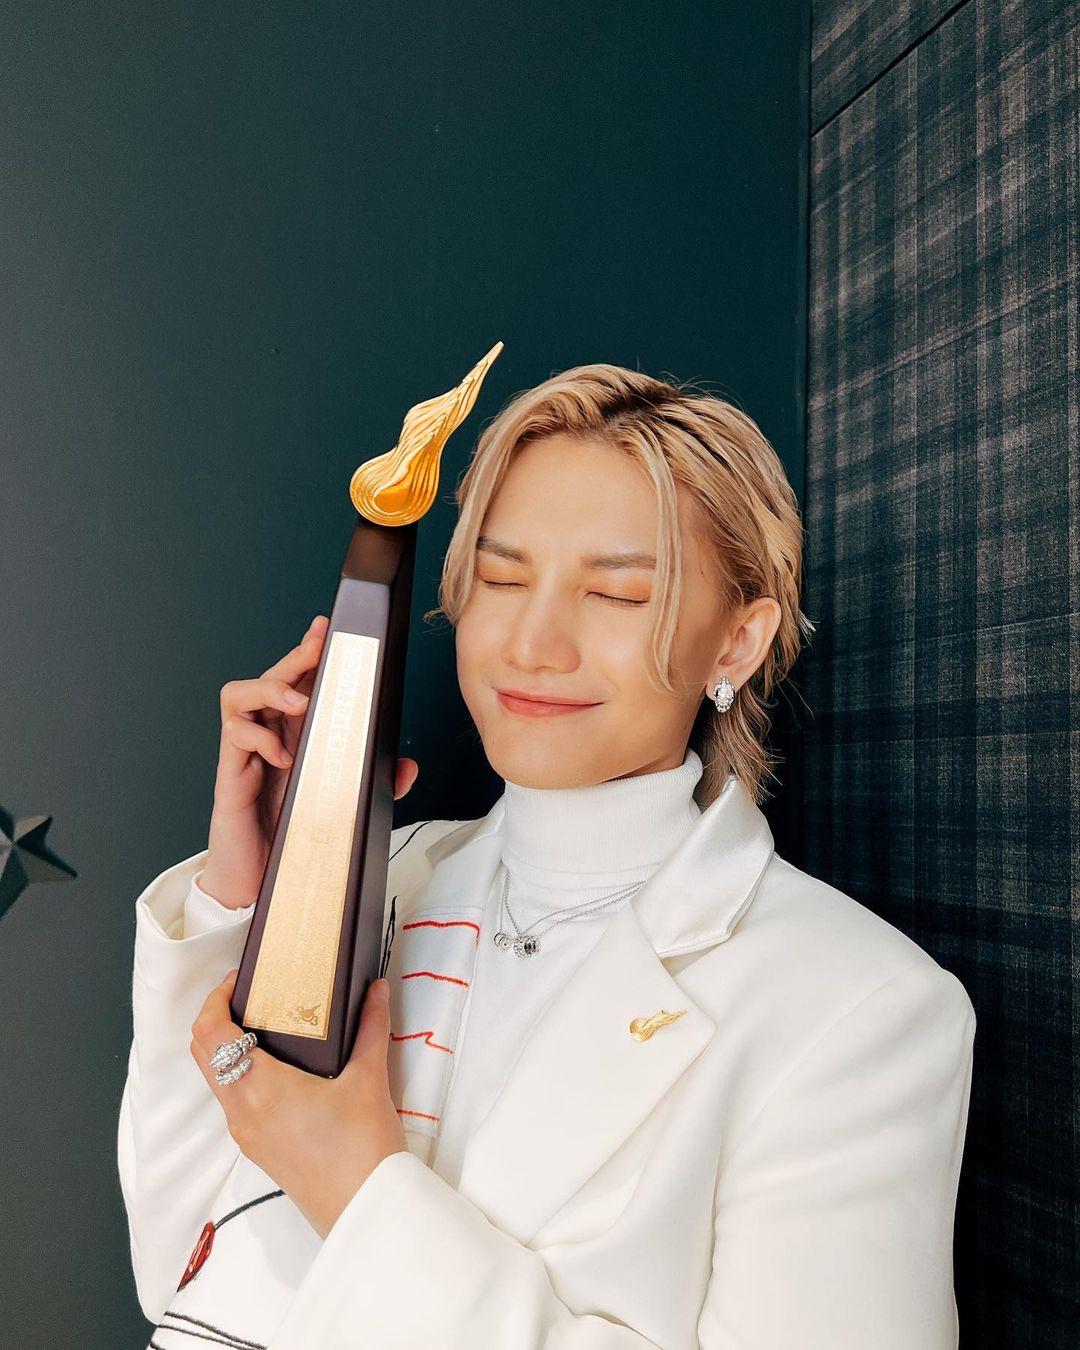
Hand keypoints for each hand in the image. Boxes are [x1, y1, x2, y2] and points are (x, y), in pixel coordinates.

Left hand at [189, 969, 407, 1238]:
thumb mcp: (370, 1079)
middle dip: (218, 1018)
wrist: (365, 1211)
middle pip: (203, 1053)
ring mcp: (247, 1134)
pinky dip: (243, 1074)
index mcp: (259, 1089)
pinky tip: (282, 1065)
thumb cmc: (363, 1150)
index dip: (215, 998)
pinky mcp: (260, 1149)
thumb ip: (370, 1027)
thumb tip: (375, 989)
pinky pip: (235, 1101)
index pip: (209, 1033)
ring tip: (269, 1024)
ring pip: (218, 1079)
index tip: (239, 979)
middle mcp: (242, 1112)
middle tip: (252, 995)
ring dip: (229, 1047)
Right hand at [201, 613, 419, 907]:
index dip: (310, 650)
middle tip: (319, 647)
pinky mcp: (231, 774)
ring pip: (241, 693)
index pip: (300, 679)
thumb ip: (377, 783)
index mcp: (297, 734)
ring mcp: (246, 751)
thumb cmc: (294, 836)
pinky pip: (233, 735)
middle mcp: (270, 735)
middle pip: (274, 676)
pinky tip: (282, 756)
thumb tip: (408, 765)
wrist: (258, 881)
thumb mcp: (346, 805)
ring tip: (297, 702)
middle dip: (297, 656)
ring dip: (269, 687)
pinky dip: (258, 737)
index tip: (327, 627)